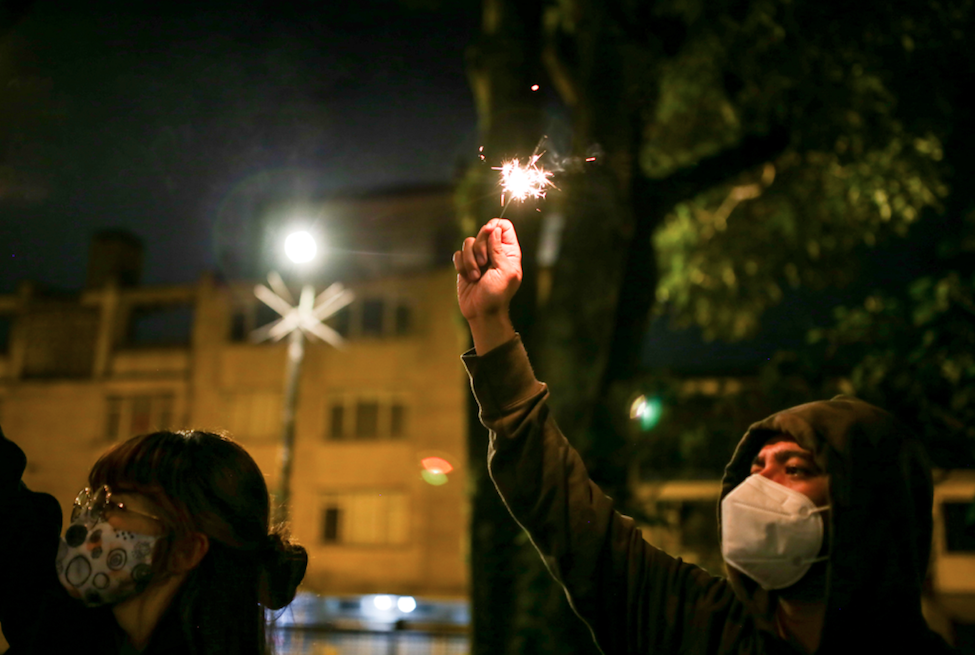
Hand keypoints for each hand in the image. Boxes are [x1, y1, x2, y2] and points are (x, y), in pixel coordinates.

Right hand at [453, 218, 521, 352]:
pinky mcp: (465, 265)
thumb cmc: (497, 295)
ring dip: (470, 260)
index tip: (490, 233)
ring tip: (476, 276)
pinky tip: (468, 277)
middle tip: (484, 263)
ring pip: (468, 242)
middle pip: (484, 231)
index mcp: (508, 252)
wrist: (482, 312)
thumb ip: (499, 250)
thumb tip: (494, 229)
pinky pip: (458, 254)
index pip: (504, 227)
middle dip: (480, 246)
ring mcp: (478, 258)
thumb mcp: (504, 272)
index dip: (496, 226)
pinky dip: (461, 265)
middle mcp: (493, 252)